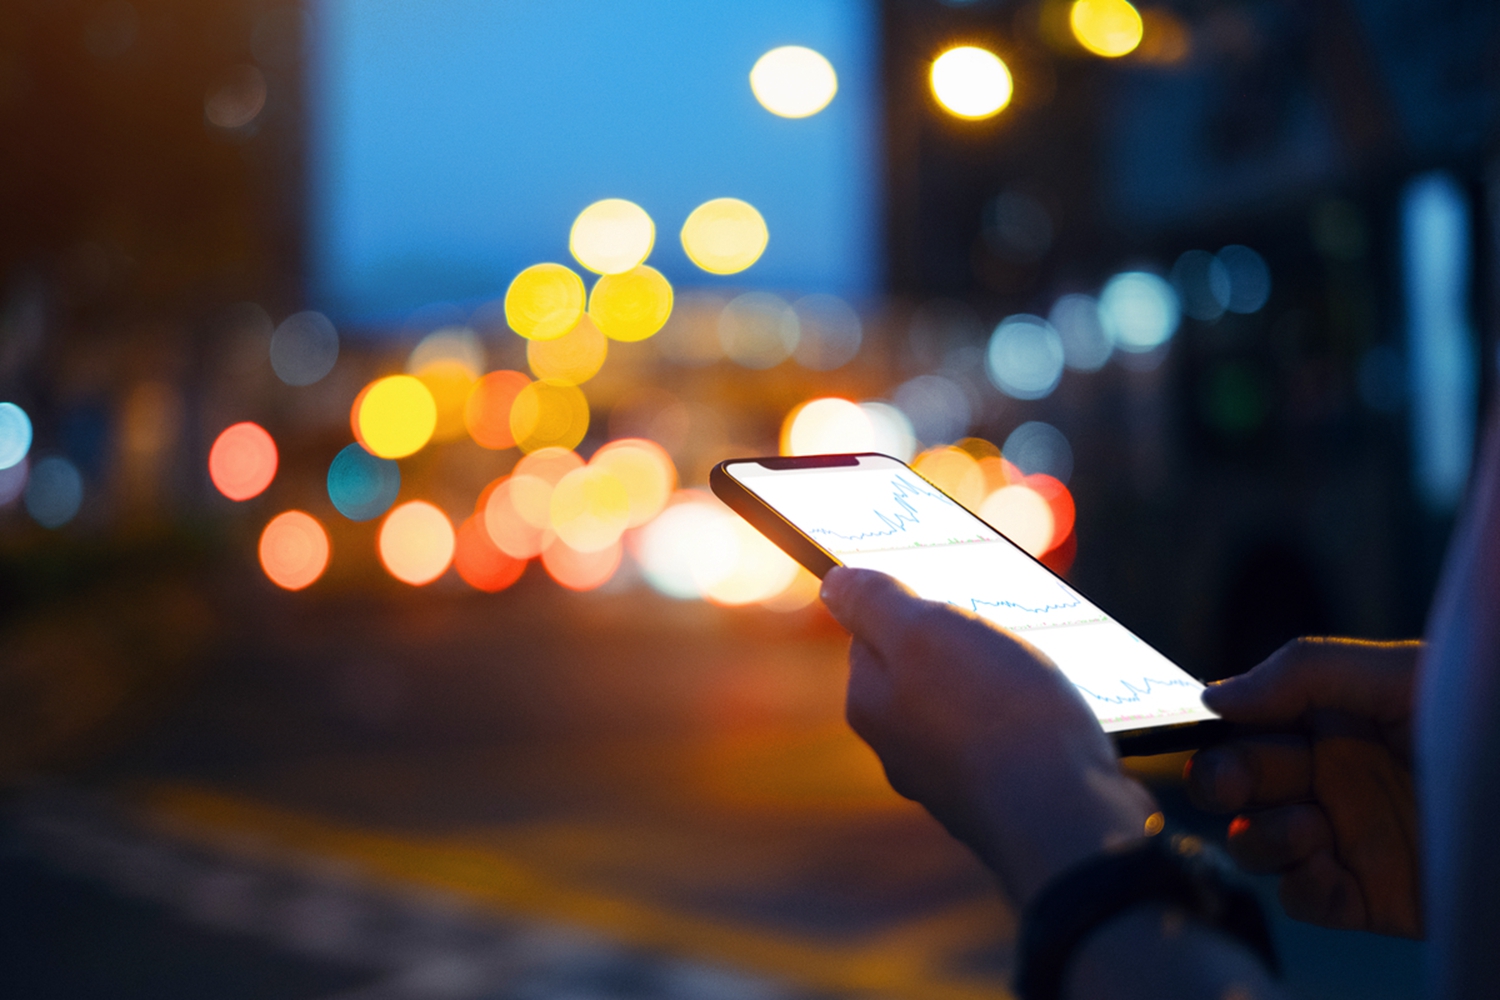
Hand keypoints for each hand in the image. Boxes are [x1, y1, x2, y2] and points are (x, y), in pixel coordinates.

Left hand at [820, 567, 1156, 908]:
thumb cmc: (995, 713)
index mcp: (871, 704)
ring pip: (975, 707)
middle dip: (964, 643)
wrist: (1066, 817)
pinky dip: (1035, 723)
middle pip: (926, 670)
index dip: (909, 603)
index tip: (947, 584)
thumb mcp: (924, 631)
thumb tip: (834, 582)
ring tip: (1047, 664)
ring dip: (1007, 681)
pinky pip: (1016, 743)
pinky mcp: (1007, 800)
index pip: (873, 634)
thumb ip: (874, 602)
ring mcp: (954, 779)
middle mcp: (902, 748)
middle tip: (1006, 621)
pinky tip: (1066, 714)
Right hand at [1186, 638, 1421, 936]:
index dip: (1219, 725)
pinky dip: (1300, 885)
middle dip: (1220, 780)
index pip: (1252, 721)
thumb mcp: (1403, 677)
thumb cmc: (1484, 725)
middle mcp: (1334, 778)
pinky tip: (1323, 864)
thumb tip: (1215, 694)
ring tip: (1303, 828)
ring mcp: (1349, 838)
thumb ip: (1305, 673)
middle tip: (1225, 783)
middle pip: (1241, 782)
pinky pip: (1306, 898)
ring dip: (1260, 836)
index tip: (1199, 726)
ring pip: (1259, 843)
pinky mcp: (1370, 897)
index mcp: (1337, 719)